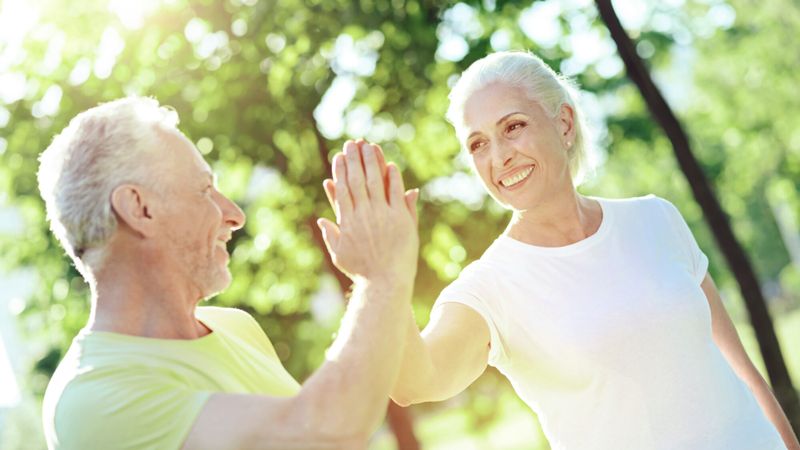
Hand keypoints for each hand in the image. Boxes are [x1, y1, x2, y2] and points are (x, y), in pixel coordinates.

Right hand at [317, 141, 418, 284]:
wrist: (385, 283)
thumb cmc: (362, 272)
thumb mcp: (341, 255)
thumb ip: (332, 235)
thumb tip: (322, 220)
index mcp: (347, 222)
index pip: (343, 189)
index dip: (341, 170)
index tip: (339, 156)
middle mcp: (364, 215)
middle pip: (357, 180)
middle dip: (354, 159)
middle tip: (353, 143)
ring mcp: (383, 216)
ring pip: (375, 182)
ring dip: (372, 162)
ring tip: (369, 146)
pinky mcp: (401, 219)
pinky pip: (396, 193)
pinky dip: (393, 179)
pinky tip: (390, 166)